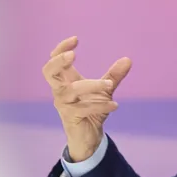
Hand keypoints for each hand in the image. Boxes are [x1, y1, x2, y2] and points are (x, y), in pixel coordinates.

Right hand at [42, 36, 131, 161]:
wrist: (89, 137)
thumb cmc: (92, 110)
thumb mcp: (105, 90)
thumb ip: (114, 76)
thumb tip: (128, 59)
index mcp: (65, 80)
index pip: (54, 60)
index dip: (61, 48)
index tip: (76, 39)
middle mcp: (60, 91)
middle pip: (48, 72)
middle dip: (58, 61)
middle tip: (72, 55)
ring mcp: (64, 104)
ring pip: (71, 90)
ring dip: (91, 85)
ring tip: (110, 85)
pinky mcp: (71, 117)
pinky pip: (83, 109)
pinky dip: (100, 106)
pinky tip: (114, 105)